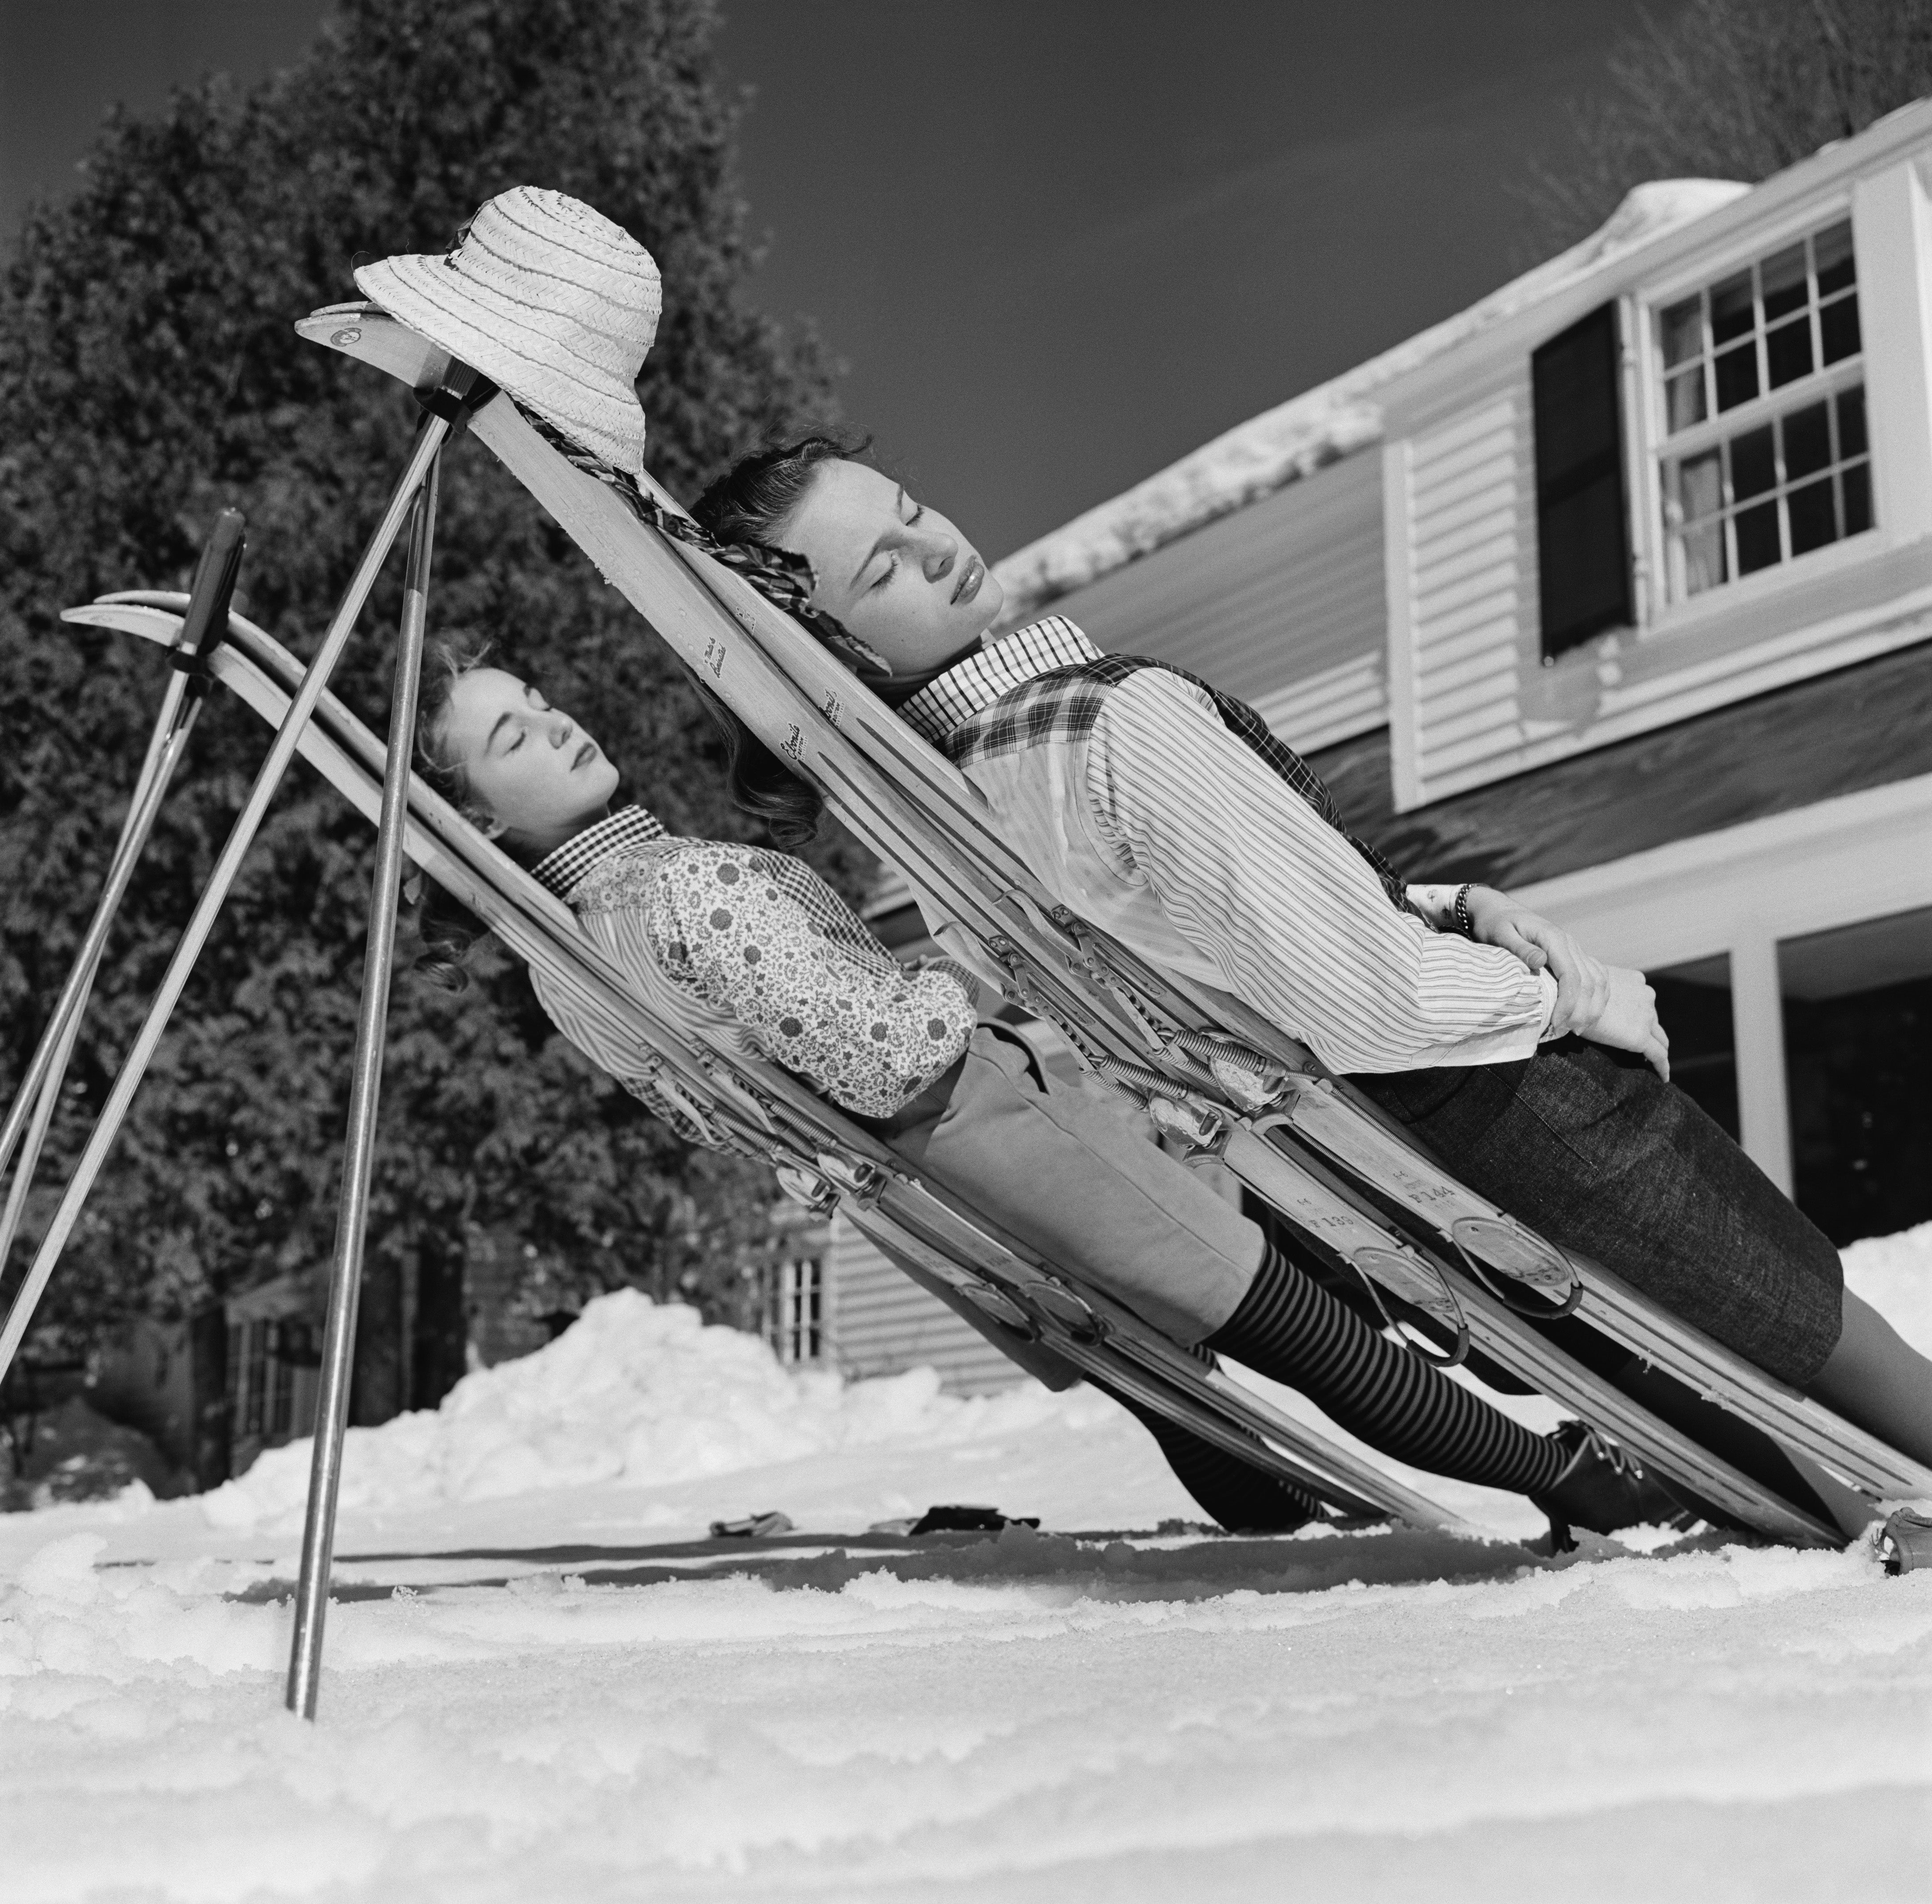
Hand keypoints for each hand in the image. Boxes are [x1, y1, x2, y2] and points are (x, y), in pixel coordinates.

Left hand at [1460, 888, 1609, 1039]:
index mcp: (1553, 939)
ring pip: (1598, 981)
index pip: (1572, 977)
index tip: (1555, 1024)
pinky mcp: (1573, 955)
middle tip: (1564, 1032)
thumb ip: (1519, 947)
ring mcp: (1574, 949)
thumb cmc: (1494, 924)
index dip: (1568, 1004)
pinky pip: (1596, 976)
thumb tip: (1541, 961)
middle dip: (1581, 1012)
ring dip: (1592, 1007)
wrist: (1497, 910)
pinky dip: (1596, 997)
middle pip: (1590, 983)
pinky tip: (1586, 1014)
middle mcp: (1569, 943)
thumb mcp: (1499, 933)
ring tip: (1576, 1028)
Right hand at [1571, 964, 1670, 1081]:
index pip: (1643, 1001)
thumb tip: (1589, 1000)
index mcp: (1635, 980)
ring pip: (1659, 1037)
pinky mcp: (1640, 1036)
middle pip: (1652, 1018)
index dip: (1640, 1015)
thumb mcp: (1591, 981)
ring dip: (1655, 1047)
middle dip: (1648, 1031)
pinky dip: (1662, 1067)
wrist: (1568, 997)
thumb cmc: (1571, 988)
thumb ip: (1599, 988)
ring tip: (1650, 1062)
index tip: (1635, 1024)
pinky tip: (1662, 1077)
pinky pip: (1658, 1055)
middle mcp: (1646, 995)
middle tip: (1641, 1046)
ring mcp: (1646, 1016)